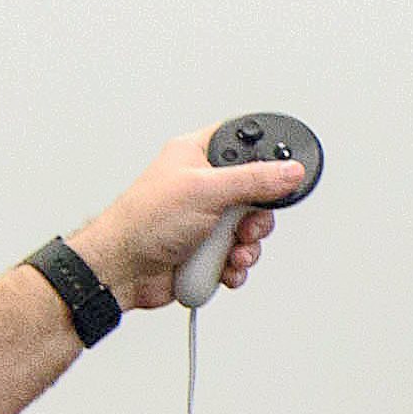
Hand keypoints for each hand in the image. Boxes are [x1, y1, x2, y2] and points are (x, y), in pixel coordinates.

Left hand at [65, 126, 312, 310]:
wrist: (122, 270)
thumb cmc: (143, 221)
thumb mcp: (206, 191)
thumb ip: (253, 180)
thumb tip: (290, 170)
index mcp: (197, 156)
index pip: (241, 143)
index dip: (263, 157)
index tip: (278, 175)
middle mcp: (203, 186)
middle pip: (255, 194)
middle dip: (256, 217)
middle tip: (245, 225)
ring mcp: (205, 219)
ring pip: (249, 229)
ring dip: (247, 246)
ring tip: (232, 252)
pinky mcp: (206, 250)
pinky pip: (237, 256)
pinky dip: (236, 266)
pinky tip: (224, 267)